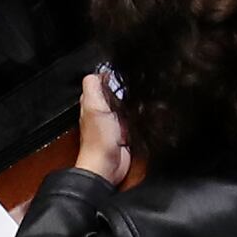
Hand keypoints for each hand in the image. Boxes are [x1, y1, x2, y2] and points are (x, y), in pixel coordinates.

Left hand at [74, 70, 136, 186]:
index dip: (111, 75)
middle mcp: (102, 111)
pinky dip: (139, 116)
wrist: (108, 167)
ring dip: (134, 101)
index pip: (101, 82)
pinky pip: (134, 119)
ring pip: (126, 104)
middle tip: (136, 82)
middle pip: (116, 92)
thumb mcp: (93, 106)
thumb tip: (100, 71)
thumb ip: (93, 87)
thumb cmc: (98, 141)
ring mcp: (115, 122)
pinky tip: (144, 113)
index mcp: (92, 103)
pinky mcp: (126, 133)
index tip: (123, 70)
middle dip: (125, 88)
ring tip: (142, 94)